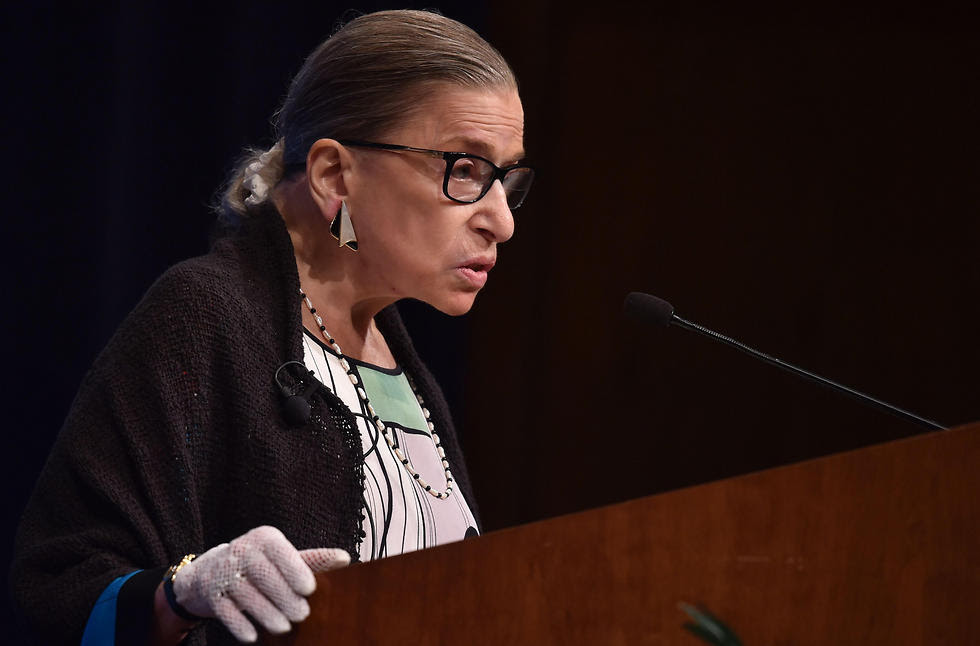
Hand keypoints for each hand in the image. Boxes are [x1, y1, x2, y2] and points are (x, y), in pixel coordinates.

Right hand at [172, 526, 349, 642]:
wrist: (211, 573)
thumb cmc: (260, 565)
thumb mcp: (283, 558)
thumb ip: (312, 560)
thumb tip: (345, 559)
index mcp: (264, 538)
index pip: (280, 552)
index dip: (294, 570)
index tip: (309, 589)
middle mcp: (241, 550)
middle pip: (264, 575)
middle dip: (284, 598)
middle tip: (302, 614)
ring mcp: (223, 572)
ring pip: (247, 595)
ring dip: (267, 614)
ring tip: (283, 626)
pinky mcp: (210, 594)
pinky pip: (227, 612)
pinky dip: (241, 626)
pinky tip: (253, 636)